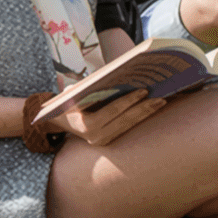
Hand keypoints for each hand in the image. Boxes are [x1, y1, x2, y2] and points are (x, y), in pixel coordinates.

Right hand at [40, 89, 167, 147]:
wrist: (54, 121)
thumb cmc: (65, 102)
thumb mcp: (72, 93)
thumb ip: (89, 86)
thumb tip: (112, 75)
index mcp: (86, 125)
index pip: (112, 111)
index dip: (129, 101)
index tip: (144, 90)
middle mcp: (96, 137)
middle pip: (125, 120)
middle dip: (145, 108)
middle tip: (162, 97)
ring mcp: (102, 141)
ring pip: (129, 126)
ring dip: (146, 114)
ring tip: (162, 101)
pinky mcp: (108, 141)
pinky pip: (126, 128)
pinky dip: (139, 117)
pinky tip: (151, 108)